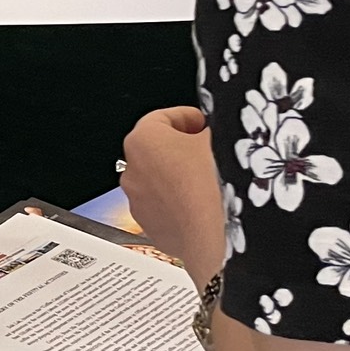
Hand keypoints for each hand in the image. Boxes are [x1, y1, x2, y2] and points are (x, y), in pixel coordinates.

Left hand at [119, 106, 226, 283]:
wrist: (207, 233)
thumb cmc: (209, 184)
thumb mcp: (218, 140)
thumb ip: (210, 130)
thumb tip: (211, 131)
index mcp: (143, 139)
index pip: (163, 117)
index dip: (188, 117)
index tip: (203, 123)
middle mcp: (132, 167)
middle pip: (157, 149)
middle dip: (182, 147)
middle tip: (207, 150)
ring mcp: (136, 198)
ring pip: (158, 179)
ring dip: (177, 176)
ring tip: (206, 180)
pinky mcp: (147, 223)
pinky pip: (162, 204)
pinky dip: (176, 201)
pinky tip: (200, 203)